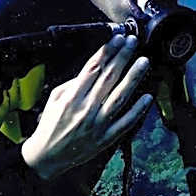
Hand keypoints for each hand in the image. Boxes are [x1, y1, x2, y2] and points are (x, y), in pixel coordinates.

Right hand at [21, 35, 152, 180]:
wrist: (47, 156)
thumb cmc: (50, 125)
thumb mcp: (55, 99)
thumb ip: (73, 84)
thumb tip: (93, 70)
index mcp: (72, 97)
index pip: (93, 68)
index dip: (107, 51)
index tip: (117, 38)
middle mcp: (87, 109)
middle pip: (109, 77)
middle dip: (122, 57)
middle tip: (133, 42)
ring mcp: (98, 124)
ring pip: (120, 97)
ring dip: (134, 77)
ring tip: (144, 61)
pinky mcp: (106, 138)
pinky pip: (125, 122)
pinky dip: (138, 110)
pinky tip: (148, 96)